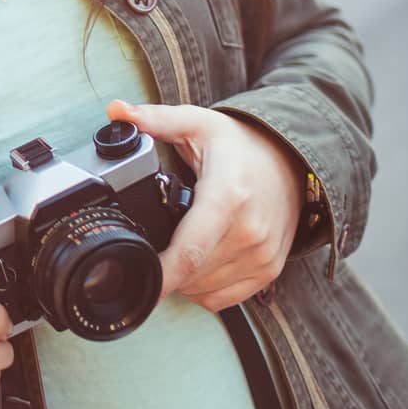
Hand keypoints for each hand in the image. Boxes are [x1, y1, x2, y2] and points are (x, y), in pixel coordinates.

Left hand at [106, 98, 306, 311]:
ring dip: (182, 278)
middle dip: (162, 266)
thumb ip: (154, 120)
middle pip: (191, 274)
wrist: (291, 161)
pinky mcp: (269, 270)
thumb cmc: (241, 145)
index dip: (160, 273)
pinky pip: (223, 298)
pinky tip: (196, 263)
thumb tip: (116, 110)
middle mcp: (249, 232)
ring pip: (204, 289)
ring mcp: (262, 255)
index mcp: (228, 198)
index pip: (189, 250)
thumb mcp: (198, 124)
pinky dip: (203, 288)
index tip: (137, 278)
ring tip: (176, 248)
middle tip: (150, 243)